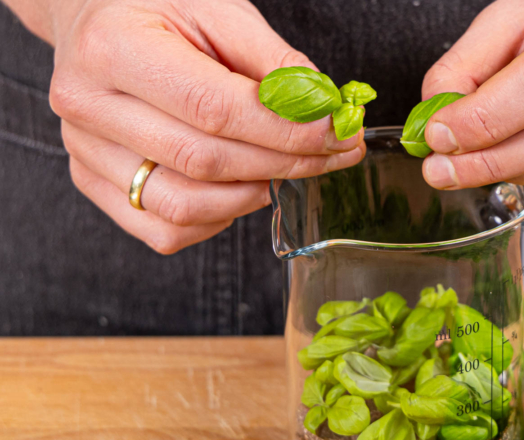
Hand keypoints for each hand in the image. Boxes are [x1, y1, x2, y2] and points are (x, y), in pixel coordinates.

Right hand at [41, 0, 363, 253]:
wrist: (97, 18)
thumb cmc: (160, 9)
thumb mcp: (220, 11)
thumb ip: (274, 62)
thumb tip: (324, 114)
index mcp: (114, 47)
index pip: (213, 109)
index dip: (284, 130)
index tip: (335, 134)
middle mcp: (89, 105)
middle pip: (204, 161)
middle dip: (283, 163)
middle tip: (332, 154)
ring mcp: (85, 151)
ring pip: (185, 207)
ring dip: (252, 195)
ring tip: (283, 166)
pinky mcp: (93, 183)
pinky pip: (166, 230)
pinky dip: (217, 218)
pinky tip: (238, 186)